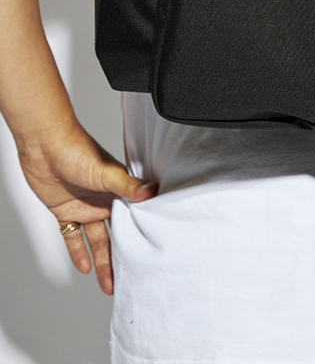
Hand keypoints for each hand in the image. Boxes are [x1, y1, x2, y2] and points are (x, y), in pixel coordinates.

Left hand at [16, 125, 157, 294]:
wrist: (45, 146)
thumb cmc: (78, 150)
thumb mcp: (107, 172)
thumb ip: (128, 185)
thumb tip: (153, 192)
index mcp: (119, 191)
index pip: (133, 219)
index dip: (140, 239)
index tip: (148, 259)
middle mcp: (104, 200)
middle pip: (116, 235)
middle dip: (121, 258)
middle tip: (127, 280)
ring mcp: (85, 207)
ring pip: (96, 241)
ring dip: (101, 261)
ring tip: (107, 283)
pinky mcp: (65, 211)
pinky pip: (72, 237)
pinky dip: (77, 252)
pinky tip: (83, 267)